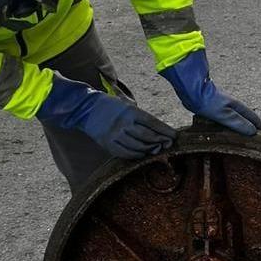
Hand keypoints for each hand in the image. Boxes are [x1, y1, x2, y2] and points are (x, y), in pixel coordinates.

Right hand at [37, 74, 174, 159]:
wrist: (86, 108)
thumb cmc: (111, 106)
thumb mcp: (126, 105)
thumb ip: (140, 117)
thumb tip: (158, 130)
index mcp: (130, 111)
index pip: (153, 122)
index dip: (165, 130)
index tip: (174, 135)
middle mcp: (123, 123)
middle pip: (148, 136)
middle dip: (160, 141)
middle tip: (168, 144)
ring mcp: (115, 135)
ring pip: (138, 146)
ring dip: (150, 149)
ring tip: (157, 149)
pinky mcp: (108, 144)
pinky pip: (126, 153)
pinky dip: (137, 155)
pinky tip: (143, 153)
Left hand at [159, 50, 260, 136]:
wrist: (192, 89)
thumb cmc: (207, 101)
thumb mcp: (225, 114)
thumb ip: (238, 123)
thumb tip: (253, 132)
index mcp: (237, 107)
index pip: (253, 118)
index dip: (259, 127)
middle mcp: (232, 105)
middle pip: (246, 117)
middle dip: (251, 127)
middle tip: (253, 139)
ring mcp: (223, 106)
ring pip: (235, 118)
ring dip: (240, 126)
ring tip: (240, 138)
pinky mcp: (213, 107)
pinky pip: (225, 118)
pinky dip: (228, 125)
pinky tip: (224, 131)